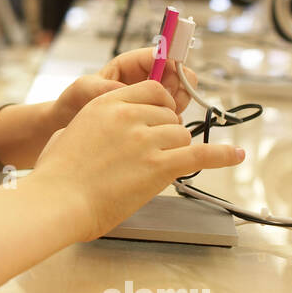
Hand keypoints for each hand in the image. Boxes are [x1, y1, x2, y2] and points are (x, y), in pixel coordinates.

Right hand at [32, 80, 242, 241]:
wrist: (58, 201)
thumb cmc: (56, 175)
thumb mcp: (68, 134)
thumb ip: (90, 126)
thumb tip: (95, 134)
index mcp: (107, 103)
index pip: (151, 91)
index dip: (161, 105)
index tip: (163, 115)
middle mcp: (129, 116)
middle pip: (169, 117)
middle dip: (166, 133)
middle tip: (152, 154)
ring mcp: (146, 140)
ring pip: (181, 136)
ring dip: (176, 151)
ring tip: (157, 169)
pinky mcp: (159, 166)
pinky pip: (200, 156)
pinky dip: (221, 156)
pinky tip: (235, 156)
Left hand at [49, 45, 196, 129]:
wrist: (69, 127)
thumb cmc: (74, 102)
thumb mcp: (83, 90)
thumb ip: (103, 87)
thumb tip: (123, 89)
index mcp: (130, 65)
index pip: (162, 55)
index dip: (173, 63)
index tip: (174, 77)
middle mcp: (144, 80)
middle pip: (178, 75)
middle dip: (178, 87)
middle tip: (169, 103)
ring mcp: (150, 100)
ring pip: (179, 96)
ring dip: (176, 106)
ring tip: (159, 118)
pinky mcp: (152, 118)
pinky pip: (172, 117)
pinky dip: (170, 122)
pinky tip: (156, 130)